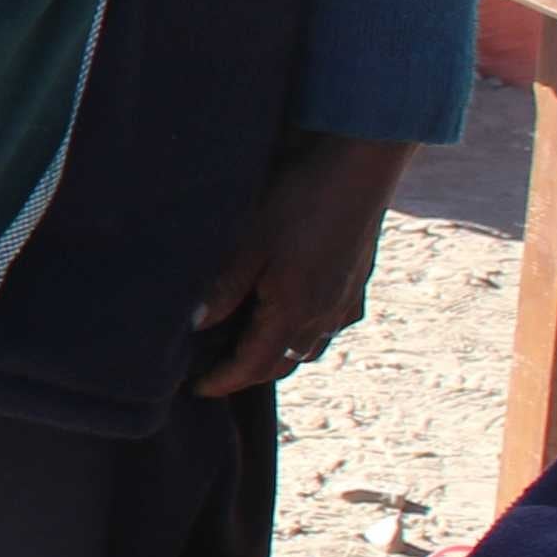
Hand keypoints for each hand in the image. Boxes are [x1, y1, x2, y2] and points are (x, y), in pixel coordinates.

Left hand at [187, 132, 413, 396]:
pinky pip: (332, 325)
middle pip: (283, 364)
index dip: (224, 381)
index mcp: (293, 311)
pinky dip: (308, 334)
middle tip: (218, 373)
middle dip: (249, 375)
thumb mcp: (249, 243)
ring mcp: (346, 301)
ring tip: (251, 350)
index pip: (254, 365)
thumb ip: (223, 290)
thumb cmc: (299, 201)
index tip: (197, 389)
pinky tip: (296, 319)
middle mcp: (324, 316)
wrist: (360, 168)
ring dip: (280, 358)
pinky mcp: (358, 283)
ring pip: (311, 348)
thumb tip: (195, 326)